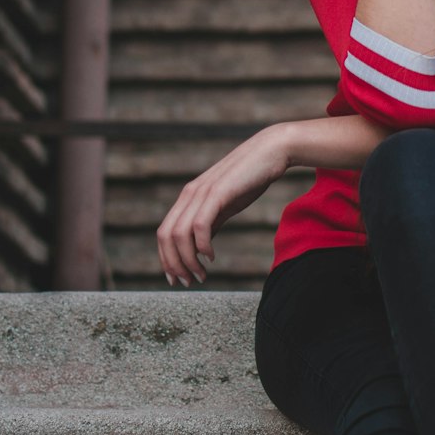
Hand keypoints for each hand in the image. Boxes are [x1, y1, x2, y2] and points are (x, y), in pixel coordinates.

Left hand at [156, 123, 290, 285]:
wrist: (270, 151)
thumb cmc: (250, 178)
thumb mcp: (226, 205)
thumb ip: (211, 222)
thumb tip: (201, 247)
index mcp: (188, 198)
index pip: (164, 233)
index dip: (166, 259)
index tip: (178, 279)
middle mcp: (189, 195)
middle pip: (165, 236)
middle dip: (173, 264)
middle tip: (189, 282)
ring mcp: (201, 193)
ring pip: (179, 234)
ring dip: (187, 260)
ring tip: (201, 275)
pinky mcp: (217, 193)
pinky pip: (200, 225)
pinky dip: (202, 246)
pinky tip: (211, 256)